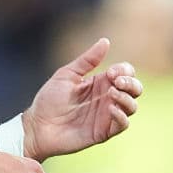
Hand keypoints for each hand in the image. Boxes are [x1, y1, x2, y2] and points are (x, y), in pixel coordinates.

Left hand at [23, 38, 142, 161]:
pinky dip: (121, 115)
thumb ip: (87, 60)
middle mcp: (107, 98)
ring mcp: (106, 116)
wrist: (37, 126)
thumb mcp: (67, 74)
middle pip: (135, 89)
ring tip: (111, 93)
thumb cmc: (49, 100)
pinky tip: (110, 108)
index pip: (125, 73)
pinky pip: (123, 124)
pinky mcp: (103, 132)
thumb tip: (105, 41)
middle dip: (131, 82)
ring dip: (127, 98)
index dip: (124, 71)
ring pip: (132, 106)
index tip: (110, 72)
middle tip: (116, 81)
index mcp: (100, 82)